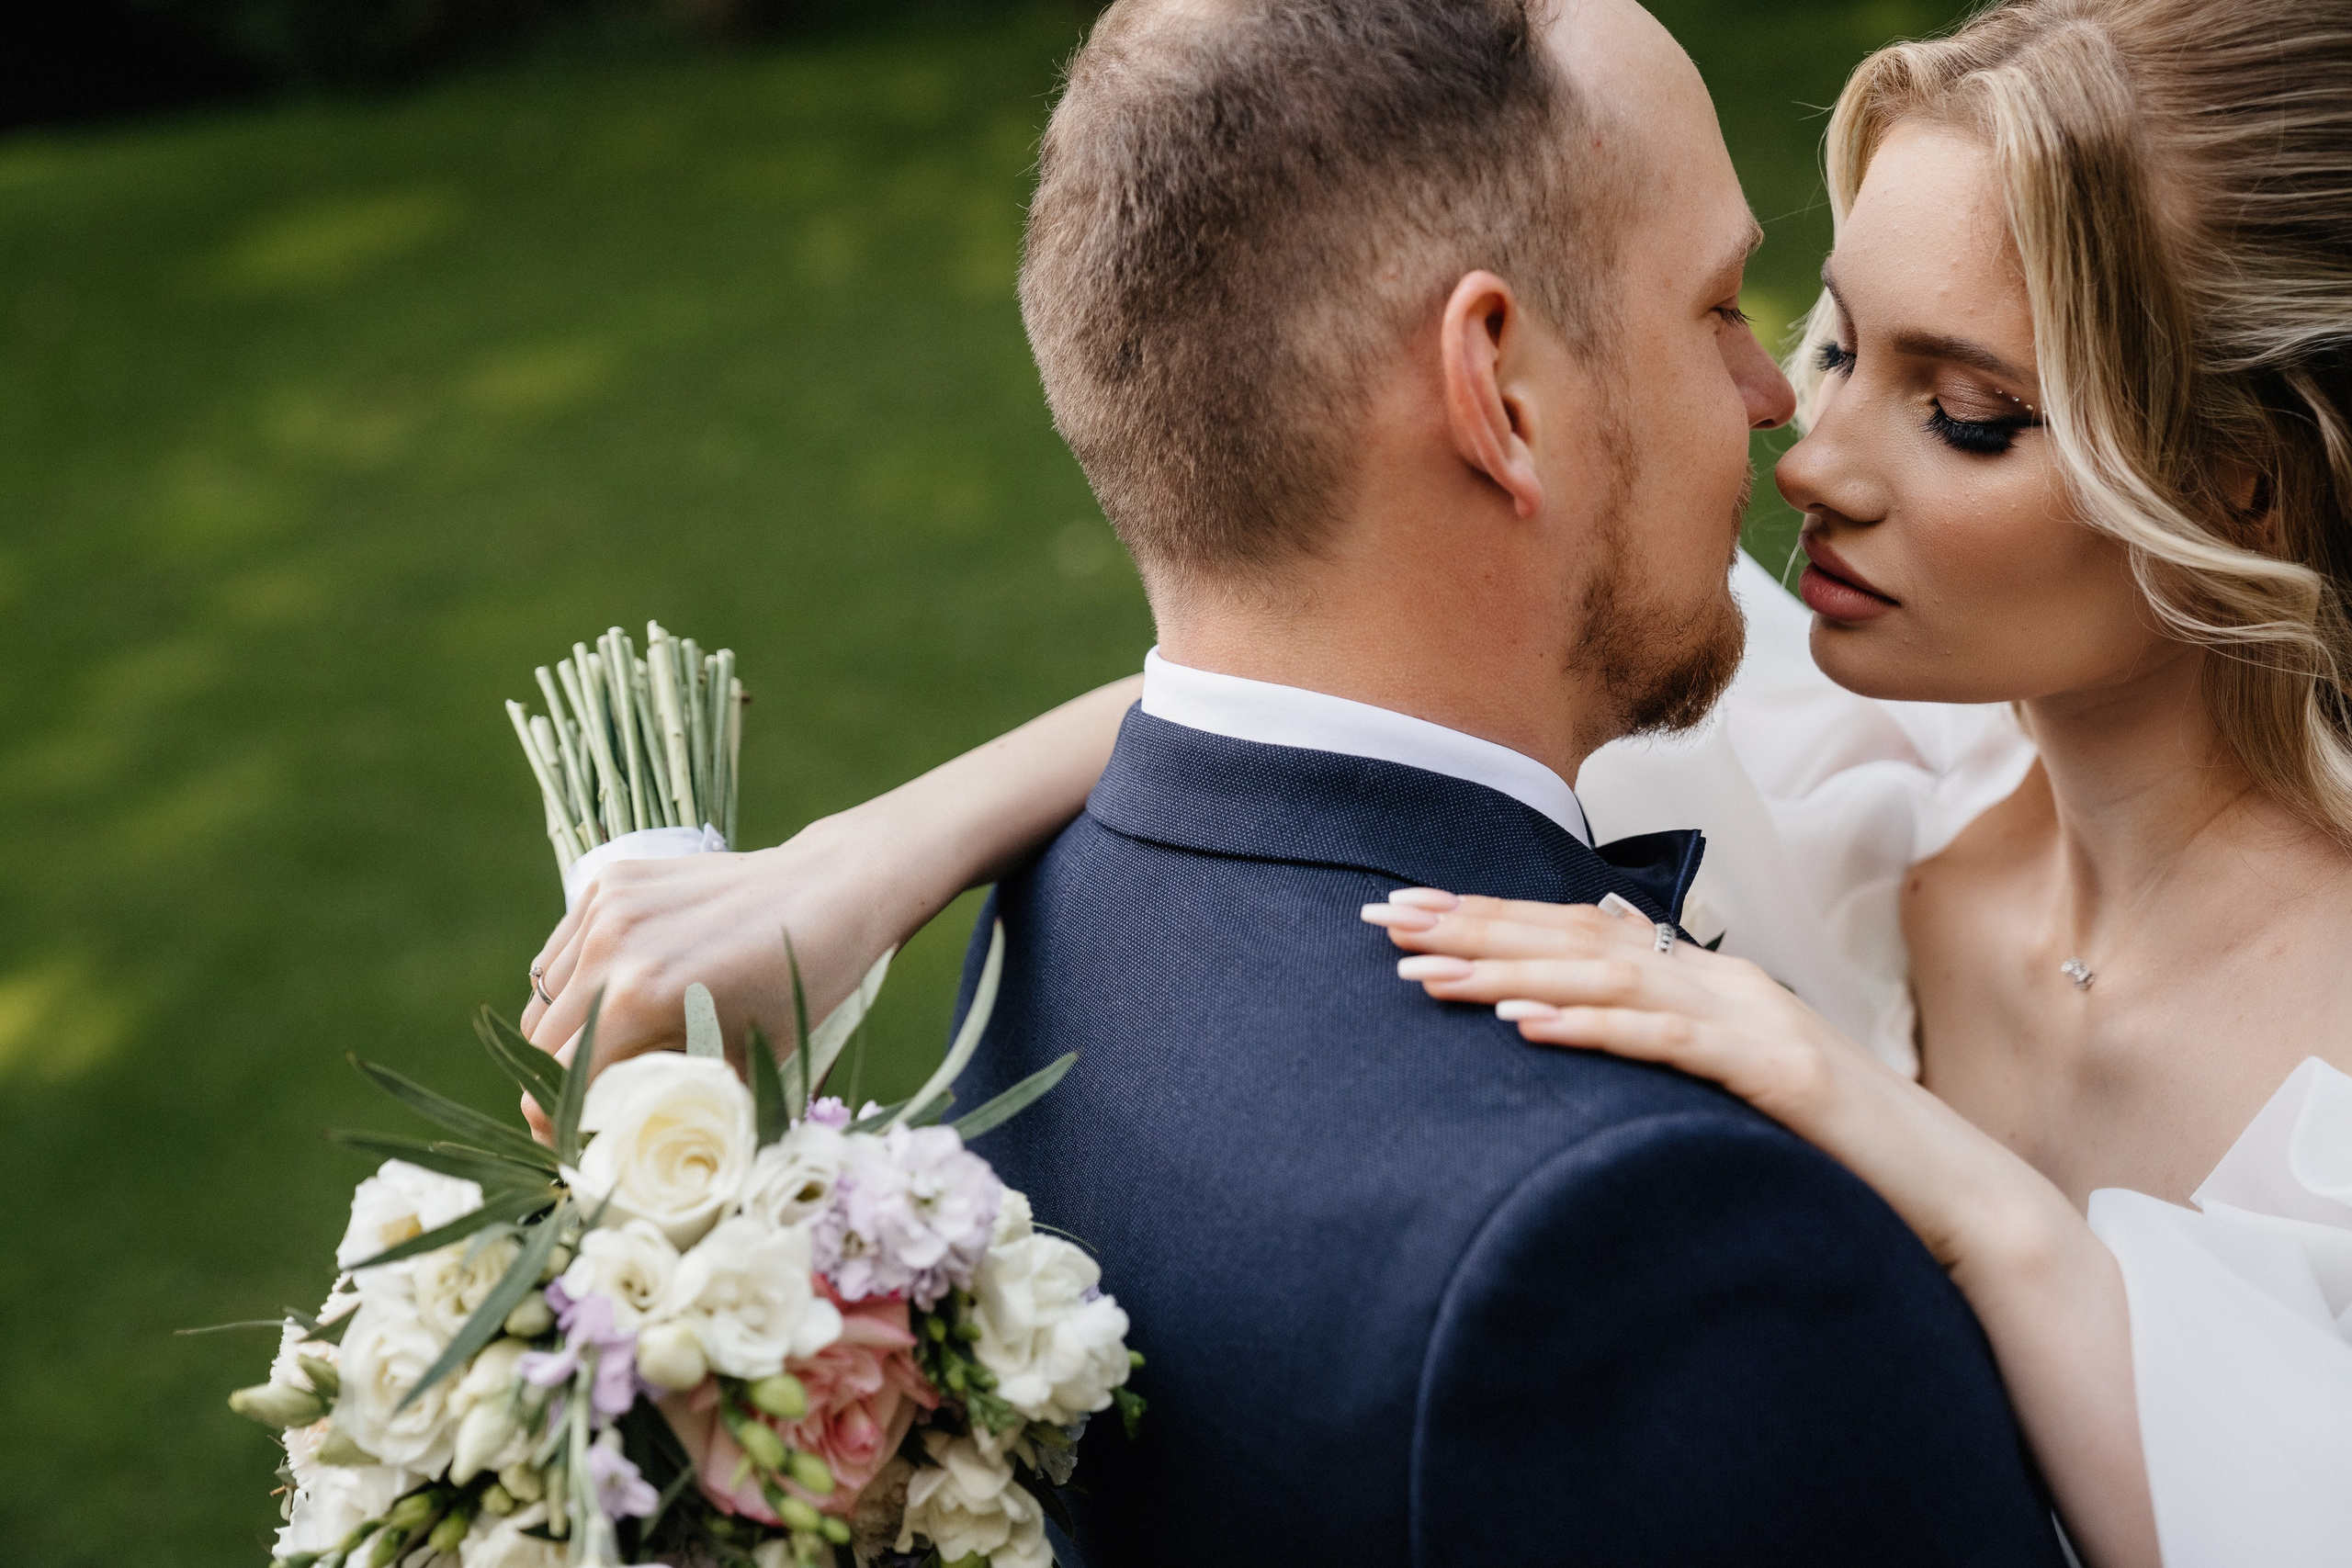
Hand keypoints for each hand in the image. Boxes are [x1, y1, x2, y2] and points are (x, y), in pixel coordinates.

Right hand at [518, 811, 909, 1137]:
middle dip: (561, 1085)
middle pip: (541, 1044)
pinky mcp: (610, 880)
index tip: (584, 1146)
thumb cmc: (801, 985)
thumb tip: (640, 1163)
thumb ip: (683, 1110)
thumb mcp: (746, 1065)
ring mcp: (605, 905)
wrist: (829, 890)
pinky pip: (560, 954)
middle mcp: (609, 945)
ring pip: (544, 998)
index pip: (554, 1084)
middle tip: (597, 1108)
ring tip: (612, 1051)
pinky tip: (618, 997)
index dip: (562, 1128)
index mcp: (637, 996)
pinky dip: (575, 986)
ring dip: (565, 1034)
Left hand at [1358, 888, 2022, 1268]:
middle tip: (1385, 918)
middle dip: (1475, 927)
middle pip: (1579, 939)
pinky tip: (1524, 1024)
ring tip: (1426, 971)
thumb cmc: (1838, 1149)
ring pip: (1611, 977)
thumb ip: (1673, 1030)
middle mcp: (1726, 982)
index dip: (1491, 918)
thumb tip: (1595, 990)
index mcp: (1710, 980)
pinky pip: (1668, 1043)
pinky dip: (1592, 1026)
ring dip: (1510, 970)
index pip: (1581, 932)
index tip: (1404, 911)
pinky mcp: (1779, 1074)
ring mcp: (1755, 1021)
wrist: (1954, 1197)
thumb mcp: (1737, 1078)